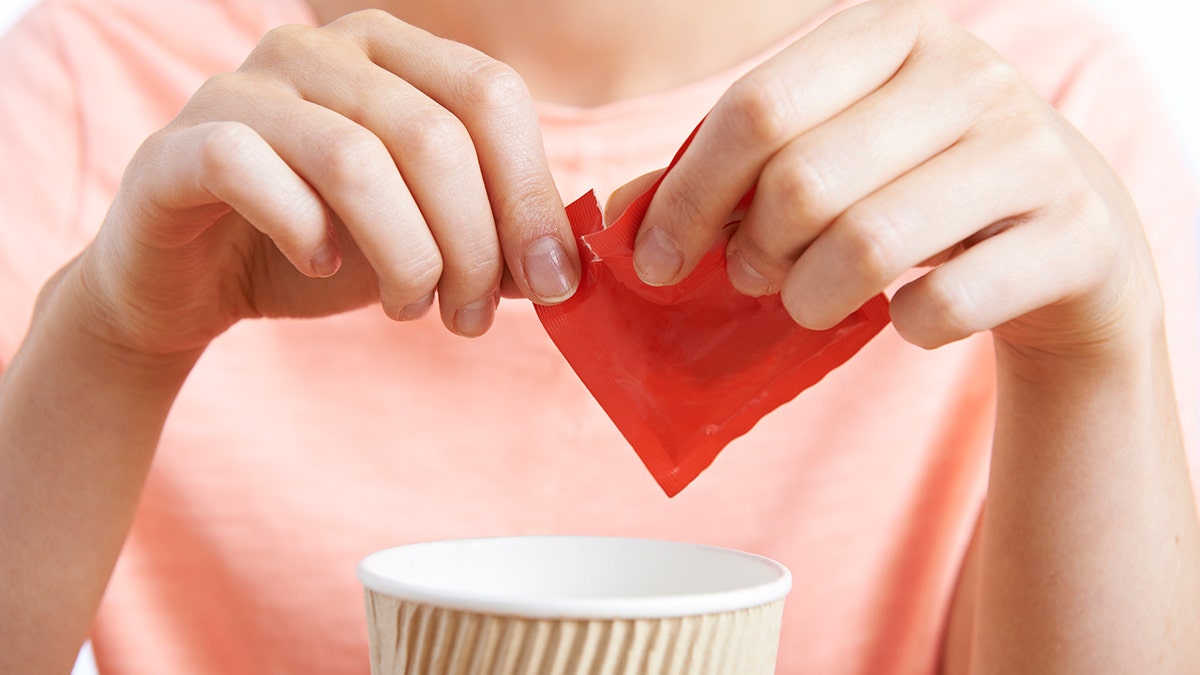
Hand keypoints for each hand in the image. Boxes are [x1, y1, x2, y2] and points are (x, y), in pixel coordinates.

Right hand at [78, 9, 578, 355]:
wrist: (194, 277)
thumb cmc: (322, 247)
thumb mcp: (424, 239)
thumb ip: (491, 237)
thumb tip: (562, 265)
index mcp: (392, 54)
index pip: (492, 95)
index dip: (531, 194)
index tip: (552, 282)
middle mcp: (319, 50)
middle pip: (435, 136)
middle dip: (473, 244)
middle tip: (471, 317)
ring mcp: (244, 87)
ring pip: (356, 159)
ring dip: (404, 255)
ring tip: (411, 309)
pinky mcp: (181, 143)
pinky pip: (255, 173)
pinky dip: (305, 234)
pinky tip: (322, 267)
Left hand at [633, 0, 1158, 361]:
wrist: (1069, 234)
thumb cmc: (914, 188)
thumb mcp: (826, 159)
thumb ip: (724, 177)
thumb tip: (618, 219)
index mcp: (891, 35)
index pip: (757, 108)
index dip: (688, 195)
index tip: (654, 259)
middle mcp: (969, 74)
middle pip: (802, 182)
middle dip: (751, 252)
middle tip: (749, 276)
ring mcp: (1031, 150)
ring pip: (866, 246)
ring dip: (810, 298)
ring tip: (809, 301)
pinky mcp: (1073, 234)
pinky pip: (944, 305)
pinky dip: (905, 326)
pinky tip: (906, 314)